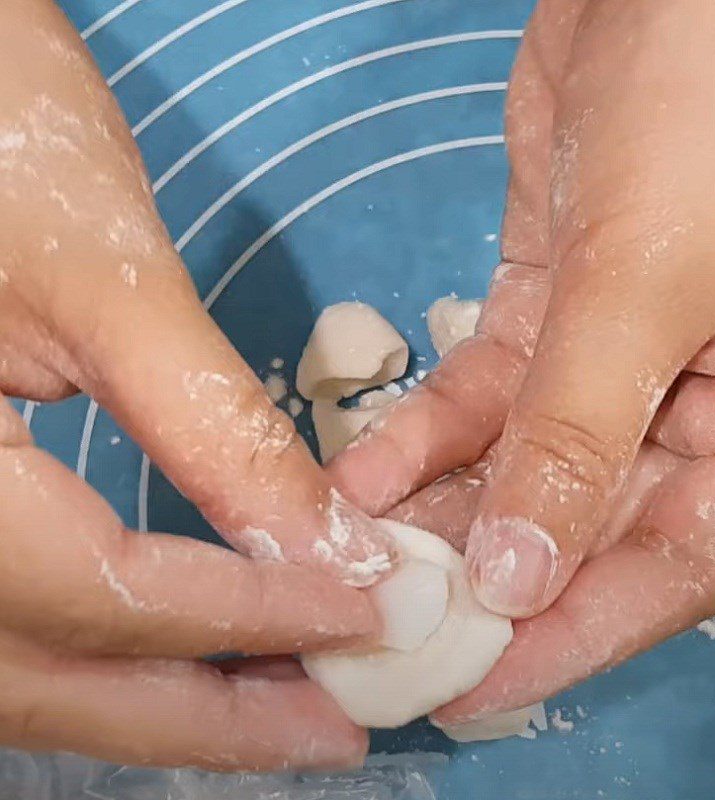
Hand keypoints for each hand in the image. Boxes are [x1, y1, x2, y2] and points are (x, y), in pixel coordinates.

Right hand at [0, 0, 394, 767]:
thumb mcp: (108, 289)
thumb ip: (211, 426)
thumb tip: (325, 546)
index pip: (102, 595)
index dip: (244, 616)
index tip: (366, 617)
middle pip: (55, 676)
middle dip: (206, 716)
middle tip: (337, 732)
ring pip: (42, 664)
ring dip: (174, 696)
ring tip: (296, 704)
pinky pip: (40, 610)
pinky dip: (133, 641)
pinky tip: (216, 637)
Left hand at [331, 0, 714, 724]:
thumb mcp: (653, 285)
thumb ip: (583, 432)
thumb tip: (523, 575)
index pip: (672, 569)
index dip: (574, 635)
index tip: (478, 690)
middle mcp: (695, 416)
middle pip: (584, 530)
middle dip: (487, 581)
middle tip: (386, 632)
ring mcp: (610, 371)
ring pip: (520, 472)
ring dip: (440, 515)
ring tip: (357, 564)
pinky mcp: (545, 322)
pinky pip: (483, 403)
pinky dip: (424, 439)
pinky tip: (364, 480)